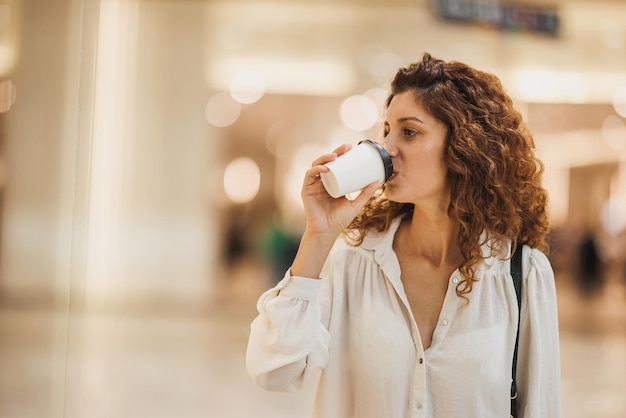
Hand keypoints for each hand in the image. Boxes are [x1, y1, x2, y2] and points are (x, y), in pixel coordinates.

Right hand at [290, 143, 381, 277]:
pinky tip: (325, 168)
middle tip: (346, 147)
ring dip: (325, 157)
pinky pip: (309, 175)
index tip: (352, 148)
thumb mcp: (356, 204)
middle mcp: (322, 181)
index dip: (342, 154)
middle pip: (327, 161)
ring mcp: (313, 185)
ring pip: (317, 165)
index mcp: (332, 183)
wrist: (326, 232)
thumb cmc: (339, 220)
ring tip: (335, 156)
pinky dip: (317, 169)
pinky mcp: (306, 189)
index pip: (336, 164)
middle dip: (336, 151)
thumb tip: (379, 182)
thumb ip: (366, 194)